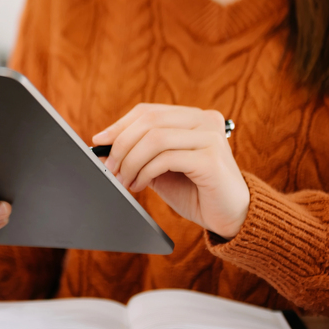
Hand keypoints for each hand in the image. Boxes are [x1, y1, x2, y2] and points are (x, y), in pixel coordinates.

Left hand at [92, 103, 248, 238]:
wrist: (230, 217)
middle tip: (109, 168)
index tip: (99, 141)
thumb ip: (141, 154)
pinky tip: (139, 185)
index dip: (120, 125)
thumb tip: (105, 146)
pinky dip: (145, 172)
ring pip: (154, 138)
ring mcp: (210, 137)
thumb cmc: (195, 191)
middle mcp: (205, 120)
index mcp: (193, 118)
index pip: (148, 111)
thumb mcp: (161, 168)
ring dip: (131, 161)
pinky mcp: (211, 158)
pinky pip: (165, 158)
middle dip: (121, 145)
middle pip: (149, 121)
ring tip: (125, 181)